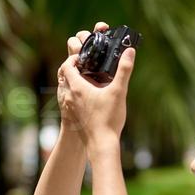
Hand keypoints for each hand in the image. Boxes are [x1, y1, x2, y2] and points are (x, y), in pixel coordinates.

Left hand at [58, 37, 135, 151]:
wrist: (101, 144)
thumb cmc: (108, 119)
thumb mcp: (119, 91)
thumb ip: (124, 70)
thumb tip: (130, 51)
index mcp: (76, 87)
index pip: (67, 65)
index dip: (74, 58)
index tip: (85, 57)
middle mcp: (68, 96)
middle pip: (63, 75)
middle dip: (73, 68)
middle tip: (86, 65)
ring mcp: (68, 107)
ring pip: (65, 88)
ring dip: (73, 81)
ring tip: (88, 80)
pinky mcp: (72, 116)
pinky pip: (68, 99)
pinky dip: (74, 93)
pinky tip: (88, 97)